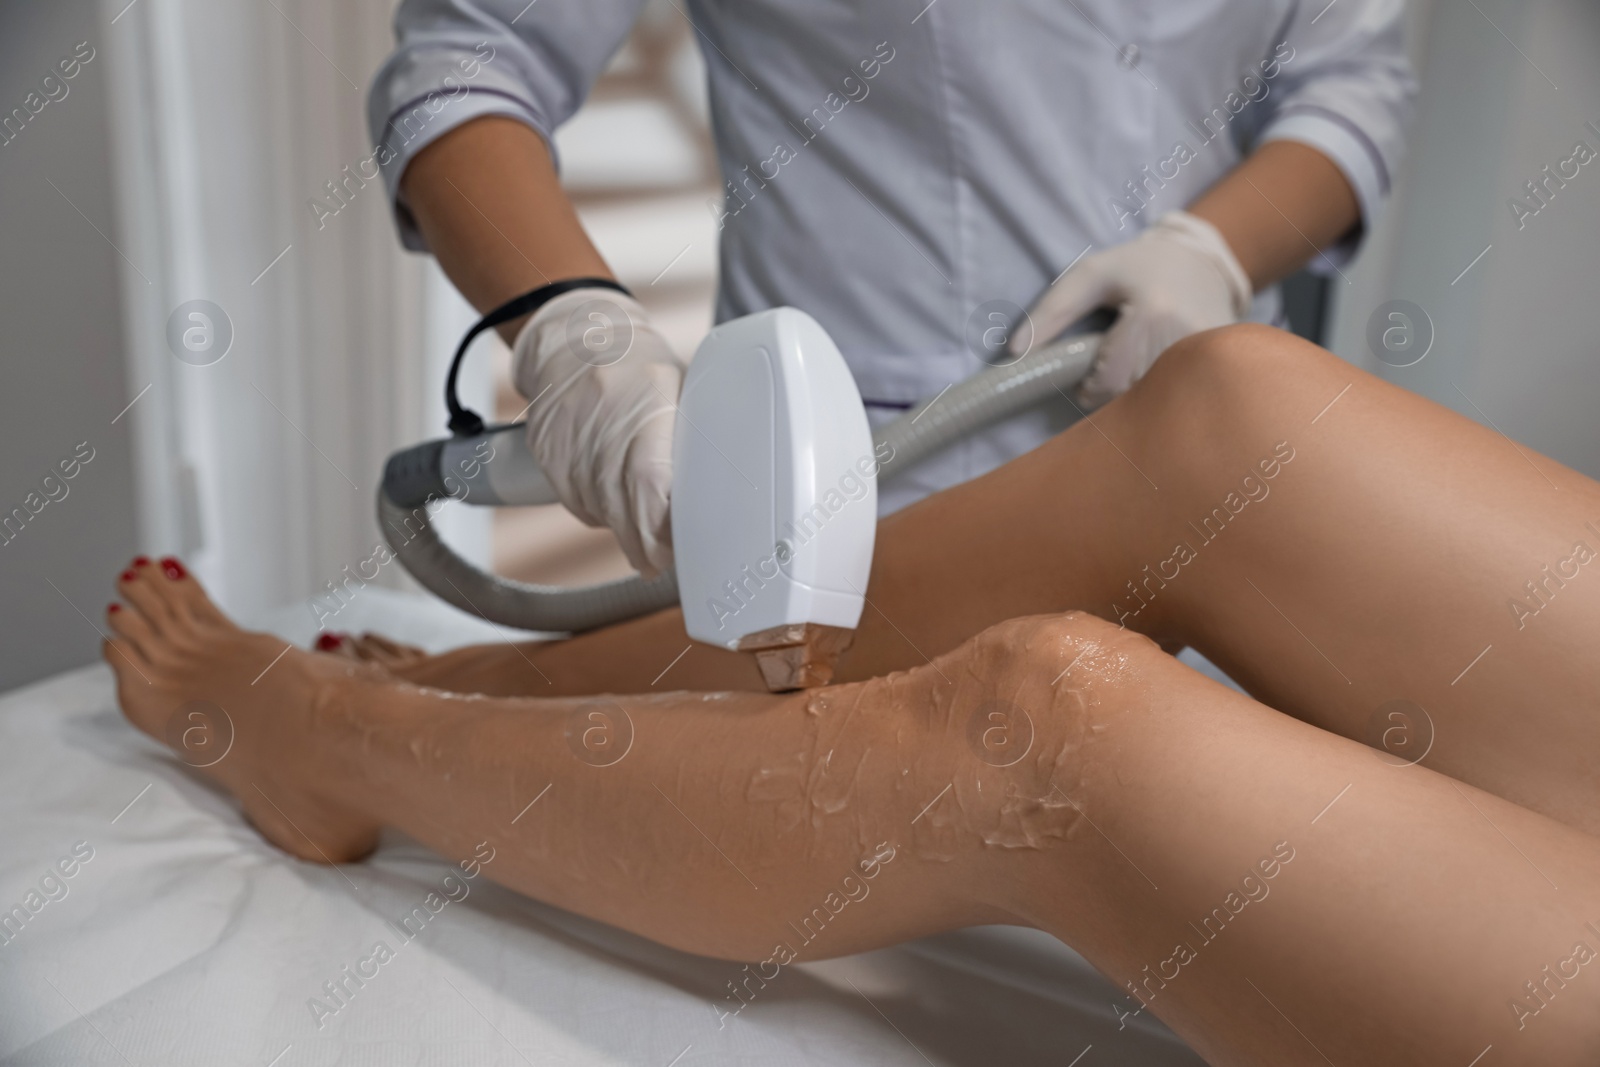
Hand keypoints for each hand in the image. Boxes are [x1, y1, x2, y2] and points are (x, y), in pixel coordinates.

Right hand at [512, 288, 686, 577]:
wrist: (575, 339)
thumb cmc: (640, 368)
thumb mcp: (680, 389)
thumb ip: (692, 440)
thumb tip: (711, 500)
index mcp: (650, 398)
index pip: (650, 480)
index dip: (660, 526)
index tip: (674, 549)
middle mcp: (605, 417)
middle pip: (621, 506)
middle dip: (643, 545)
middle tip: (659, 562)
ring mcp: (570, 436)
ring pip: (596, 510)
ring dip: (622, 528)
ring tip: (639, 529)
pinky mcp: (547, 450)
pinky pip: (574, 500)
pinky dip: (596, 510)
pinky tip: (610, 499)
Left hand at [1017, 211, 1251, 406]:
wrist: (1202, 263)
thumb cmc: (1137, 268)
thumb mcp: (1089, 275)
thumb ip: (1050, 312)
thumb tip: (1014, 353)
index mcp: (1151, 313)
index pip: (1108, 382)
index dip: (1090, 388)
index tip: (1087, 380)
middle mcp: (1185, 337)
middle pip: (1131, 397)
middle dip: (1113, 393)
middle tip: (1113, 369)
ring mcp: (1210, 355)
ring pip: (1156, 404)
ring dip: (1138, 395)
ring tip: (1138, 366)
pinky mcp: (1222, 367)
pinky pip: (1183, 399)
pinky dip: (1164, 394)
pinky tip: (1161, 372)